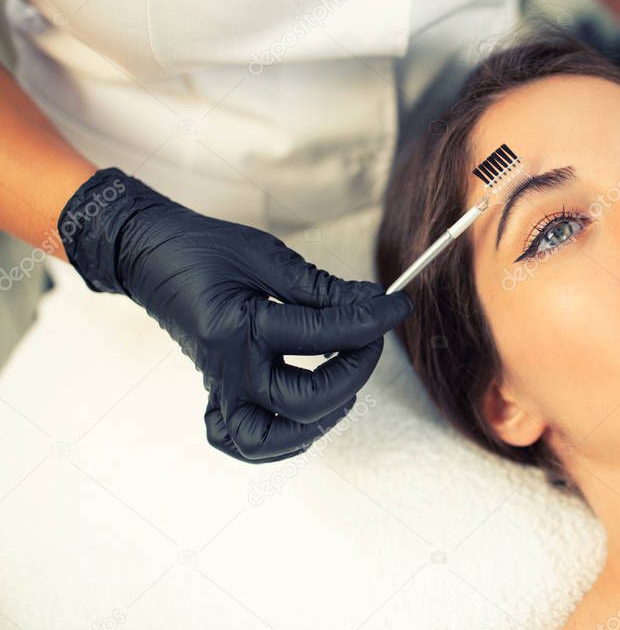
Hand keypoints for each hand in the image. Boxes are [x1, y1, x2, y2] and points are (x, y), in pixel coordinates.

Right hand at [58, 168, 412, 462]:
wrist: (149, 257)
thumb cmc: (204, 250)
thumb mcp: (266, 256)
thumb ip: (322, 287)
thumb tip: (374, 302)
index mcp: (238, 329)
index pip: (324, 335)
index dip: (372, 320)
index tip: (398, 306)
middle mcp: (228, 371)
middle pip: (305, 403)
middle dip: (353, 374)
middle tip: (369, 341)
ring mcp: (219, 390)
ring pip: (270, 441)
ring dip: (318, 419)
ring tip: (341, 382)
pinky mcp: (215, 396)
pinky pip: (245, 442)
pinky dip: (281, 437)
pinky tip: (303, 410)